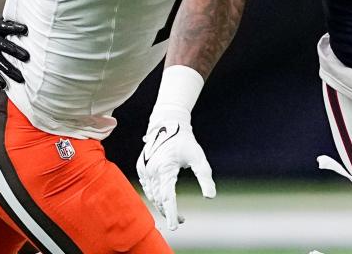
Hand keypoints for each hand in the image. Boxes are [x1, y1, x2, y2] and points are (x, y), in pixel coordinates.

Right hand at [0, 18, 29, 87]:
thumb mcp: (0, 24)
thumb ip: (12, 24)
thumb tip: (32, 25)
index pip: (5, 26)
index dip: (15, 27)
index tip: (25, 30)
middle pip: (2, 45)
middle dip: (15, 51)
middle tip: (27, 57)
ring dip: (9, 70)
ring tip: (20, 78)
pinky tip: (4, 85)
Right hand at [136, 109, 215, 229]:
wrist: (168, 124)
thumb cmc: (185, 142)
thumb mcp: (198, 158)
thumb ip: (205, 177)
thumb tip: (210, 196)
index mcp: (165, 168)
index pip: (167, 197)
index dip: (171, 213)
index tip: (175, 226)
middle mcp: (152, 170)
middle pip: (158, 199)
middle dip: (168, 212)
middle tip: (180, 220)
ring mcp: (144, 169)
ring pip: (151, 195)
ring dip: (161, 205)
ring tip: (173, 212)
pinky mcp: (141, 167)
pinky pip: (146, 187)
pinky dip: (153, 196)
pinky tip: (162, 199)